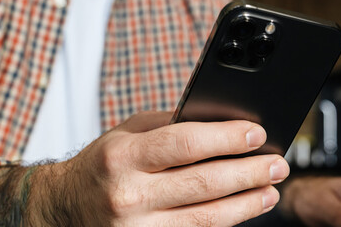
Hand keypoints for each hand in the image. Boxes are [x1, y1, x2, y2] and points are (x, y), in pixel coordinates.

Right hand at [28, 111, 290, 225]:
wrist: (63, 209)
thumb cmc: (102, 166)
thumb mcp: (127, 135)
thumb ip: (170, 126)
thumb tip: (224, 123)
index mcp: (122, 157)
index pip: (185, 144)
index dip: (226, 139)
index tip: (257, 134)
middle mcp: (127, 195)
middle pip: (204, 184)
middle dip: (249, 173)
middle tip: (278, 165)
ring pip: (206, 218)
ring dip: (246, 204)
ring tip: (270, 190)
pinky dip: (224, 222)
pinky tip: (243, 209)